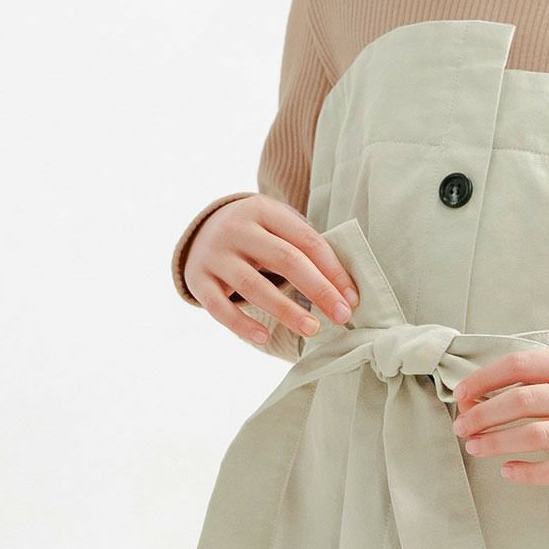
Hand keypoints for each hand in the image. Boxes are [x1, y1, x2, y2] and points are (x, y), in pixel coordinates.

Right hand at [182, 195, 359, 347]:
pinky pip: (218, 307)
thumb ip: (307, 250)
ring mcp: (214, 254)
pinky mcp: (197, 279)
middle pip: (285, 259)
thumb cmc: (257, 236)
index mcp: (264, 210)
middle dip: (318, 290)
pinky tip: (264, 337)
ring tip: (312, 329)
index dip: (333, 271)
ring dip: (286, 310)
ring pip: (252, 285)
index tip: (351, 299)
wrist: (202, 231)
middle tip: (340, 316)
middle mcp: (237, 229)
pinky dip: (241, 324)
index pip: (307, 241)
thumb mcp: (278, 228)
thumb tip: (346, 291)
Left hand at [449, 349, 548, 489]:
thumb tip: (473, 397)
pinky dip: (527, 472)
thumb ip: (533, 381)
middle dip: (483, 414)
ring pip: (535, 435)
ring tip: (474, 448)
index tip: (461, 395)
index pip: (521, 364)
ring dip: (496, 442)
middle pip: (523, 400)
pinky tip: (507, 471)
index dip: (485, 379)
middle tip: (461, 427)